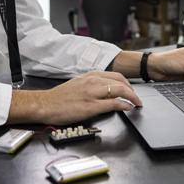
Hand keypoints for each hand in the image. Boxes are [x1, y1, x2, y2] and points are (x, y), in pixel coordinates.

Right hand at [7, 71, 142, 125]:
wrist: (45, 104)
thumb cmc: (59, 97)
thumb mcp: (78, 85)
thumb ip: (92, 85)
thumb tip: (106, 91)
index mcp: (90, 75)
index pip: (115, 76)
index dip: (127, 84)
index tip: (131, 91)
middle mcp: (92, 81)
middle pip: (121, 81)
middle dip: (133, 90)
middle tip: (137, 99)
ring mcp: (92, 93)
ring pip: (120, 90)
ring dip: (132, 97)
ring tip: (136, 104)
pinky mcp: (91, 106)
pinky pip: (113, 103)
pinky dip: (124, 105)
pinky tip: (128, 108)